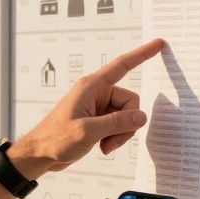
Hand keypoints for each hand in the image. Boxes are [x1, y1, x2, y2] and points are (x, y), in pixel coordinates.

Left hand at [12, 39, 164, 176]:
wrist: (40, 154)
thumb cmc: (55, 139)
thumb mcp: (88, 131)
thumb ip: (117, 123)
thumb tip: (141, 117)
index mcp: (92, 87)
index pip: (122, 65)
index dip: (142, 54)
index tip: (159, 43)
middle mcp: (97, 93)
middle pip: (130, 102)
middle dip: (127, 123)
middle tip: (111, 140)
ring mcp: (98, 107)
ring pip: (127, 116)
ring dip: (120, 134)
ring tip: (104, 145)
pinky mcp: (99, 120)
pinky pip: (119, 125)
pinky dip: (115, 138)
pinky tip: (102, 146)